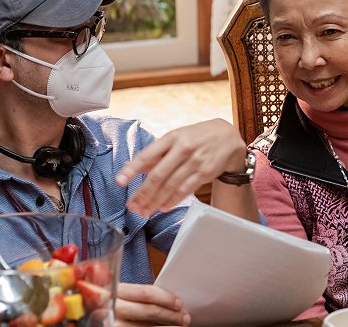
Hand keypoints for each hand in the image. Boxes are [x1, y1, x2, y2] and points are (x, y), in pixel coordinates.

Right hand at [114, 283, 189, 325]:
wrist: (96, 324)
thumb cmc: (113, 310)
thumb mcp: (120, 298)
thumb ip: (135, 296)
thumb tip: (168, 301)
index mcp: (115, 292)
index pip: (145, 292)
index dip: (165, 298)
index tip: (178, 303)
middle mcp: (112, 309)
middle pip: (149, 310)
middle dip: (171, 314)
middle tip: (185, 317)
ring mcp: (113, 324)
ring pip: (147, 326)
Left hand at [116, 119, 245, 215]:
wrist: (227, 137)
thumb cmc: (197, 137)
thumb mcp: (176, 137)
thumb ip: (156, 153)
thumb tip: (133, 167)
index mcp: (172, 137)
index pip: (147, 155)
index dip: (132, 169)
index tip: (120, 181)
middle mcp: (183, 148)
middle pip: (158, 175)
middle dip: (142, 193)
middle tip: (132, 206)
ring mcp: (196, 161)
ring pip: (171, 186)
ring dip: (156, 201)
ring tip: (145, 211)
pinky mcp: (206, 172)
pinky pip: (185, 190)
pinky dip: (173, 200)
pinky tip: (163, 207)